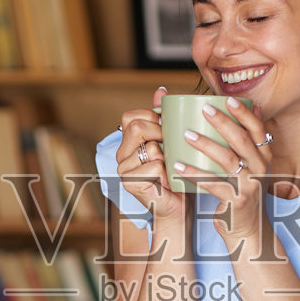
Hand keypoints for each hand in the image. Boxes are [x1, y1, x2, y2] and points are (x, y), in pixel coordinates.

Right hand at [115, 87, 186, 224]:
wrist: (179, 209)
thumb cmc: (177, 176)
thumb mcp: (172, 143)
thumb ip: (163, 118)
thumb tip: (161, 91)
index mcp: (127, 143)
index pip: (130, 116)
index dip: (151, 117)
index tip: (166, 128)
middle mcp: (120, 156)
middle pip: (136, 127)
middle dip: (160, 133)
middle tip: (172, 148)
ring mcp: (123, 170)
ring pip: (150, 148)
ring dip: (168, 158)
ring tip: (171, 170)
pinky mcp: (130, 184)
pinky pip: (155, 166)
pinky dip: (169, 174)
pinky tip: (170, 183)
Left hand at [175, 96, 271, 245]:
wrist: (247, 230)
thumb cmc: (243, 192)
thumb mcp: (252, 167)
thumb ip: (250, 142)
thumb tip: (252, 107)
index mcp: (264, 157)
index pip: (257, 129)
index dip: (244, 113)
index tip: (227, 99)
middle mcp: (260, 169)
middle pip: (242, 140)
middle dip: (222, 122)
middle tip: (203, 109)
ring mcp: (249, 185)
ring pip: (227, 160)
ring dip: (205, 144)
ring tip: (186, 135)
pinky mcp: (236, 201)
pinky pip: (212, 184)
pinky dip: (193, 174)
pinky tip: (177, 166)